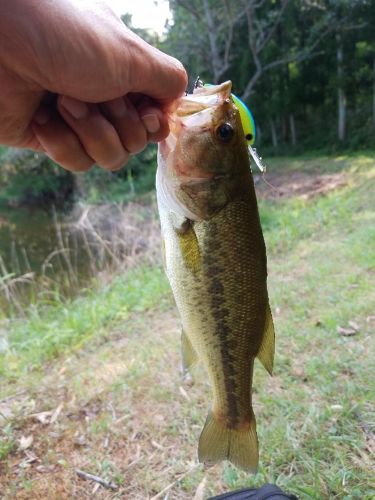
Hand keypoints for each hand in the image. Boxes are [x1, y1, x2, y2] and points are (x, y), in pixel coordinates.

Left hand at [0, 0, 186, 170]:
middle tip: (94, 94)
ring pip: (110, 157)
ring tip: (63, 102)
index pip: (156, 115)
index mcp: (124, 71)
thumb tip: (177, 102)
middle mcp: (104, 95)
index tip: (145, 113)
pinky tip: (43, 118)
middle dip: (118, 124)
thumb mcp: (131, 53)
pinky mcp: (51, 139)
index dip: (154, 123)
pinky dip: (62, 143)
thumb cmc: (64, 36)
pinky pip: (77, 162)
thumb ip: (168, 79)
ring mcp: (77, 119)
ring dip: (91, 132)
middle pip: (136, 141)